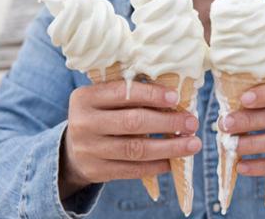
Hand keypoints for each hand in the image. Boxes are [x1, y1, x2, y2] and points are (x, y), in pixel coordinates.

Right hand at [60, 80, 201, 198]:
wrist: (72, 149)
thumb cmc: (101, 116)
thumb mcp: (105, 99)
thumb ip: (131, 95)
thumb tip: (174, 98)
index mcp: (86, 97)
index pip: (123, 93)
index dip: (151, 95)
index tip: (175, 98)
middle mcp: (83, 123)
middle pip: (132, 122)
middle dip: (167, 122)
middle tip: (192, 123)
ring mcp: (89, 149)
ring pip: (136, 149)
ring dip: (169, 147)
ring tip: (192, 144)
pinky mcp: (96, 171)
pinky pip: (132, 170)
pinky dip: (156, 166)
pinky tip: (173, 161)